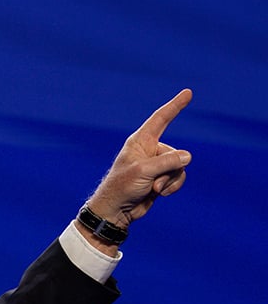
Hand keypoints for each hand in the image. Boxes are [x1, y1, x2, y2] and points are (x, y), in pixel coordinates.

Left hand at [88, 89, 192, 228]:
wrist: (116, 211)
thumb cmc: (122, 187)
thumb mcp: (144, 171)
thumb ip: (168, 162)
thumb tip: (188, 156)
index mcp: (140, 141)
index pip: (161, 119)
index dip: (175, 106)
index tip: (187, 93)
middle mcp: (149, 150)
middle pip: (176, 152)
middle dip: (169, 170)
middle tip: (152, 182)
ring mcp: (156, 164)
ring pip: (180, 166)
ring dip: (170, 180)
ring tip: (154, 189)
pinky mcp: (161, 178)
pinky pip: (178, 177)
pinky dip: (172, 186)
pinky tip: (159, 194)